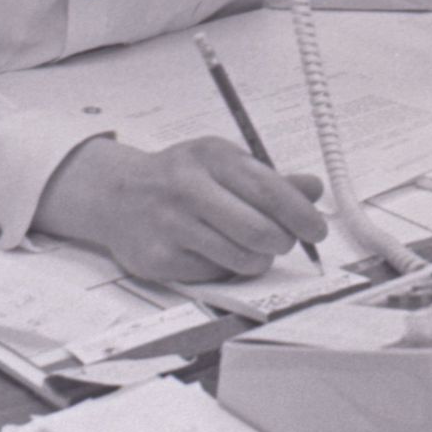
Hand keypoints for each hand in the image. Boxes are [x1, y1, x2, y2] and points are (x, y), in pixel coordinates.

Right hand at [33, 136, 326, 282]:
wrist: (116, 195)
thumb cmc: (179, 178)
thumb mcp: (221, 164)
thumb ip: (268, 179)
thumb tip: (313, 188)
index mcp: (210, 156)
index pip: (268, 189)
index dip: (300, 215)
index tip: (316, 230)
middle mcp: (188, 187)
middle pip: (258, 230)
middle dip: (280, 242)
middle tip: (280, 242)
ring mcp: (170, 225)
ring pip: (240, 258)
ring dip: (256, 260)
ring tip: (247, 247)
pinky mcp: (159, 259)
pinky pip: (213, 274)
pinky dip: (223, 269)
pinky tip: (210, 251)